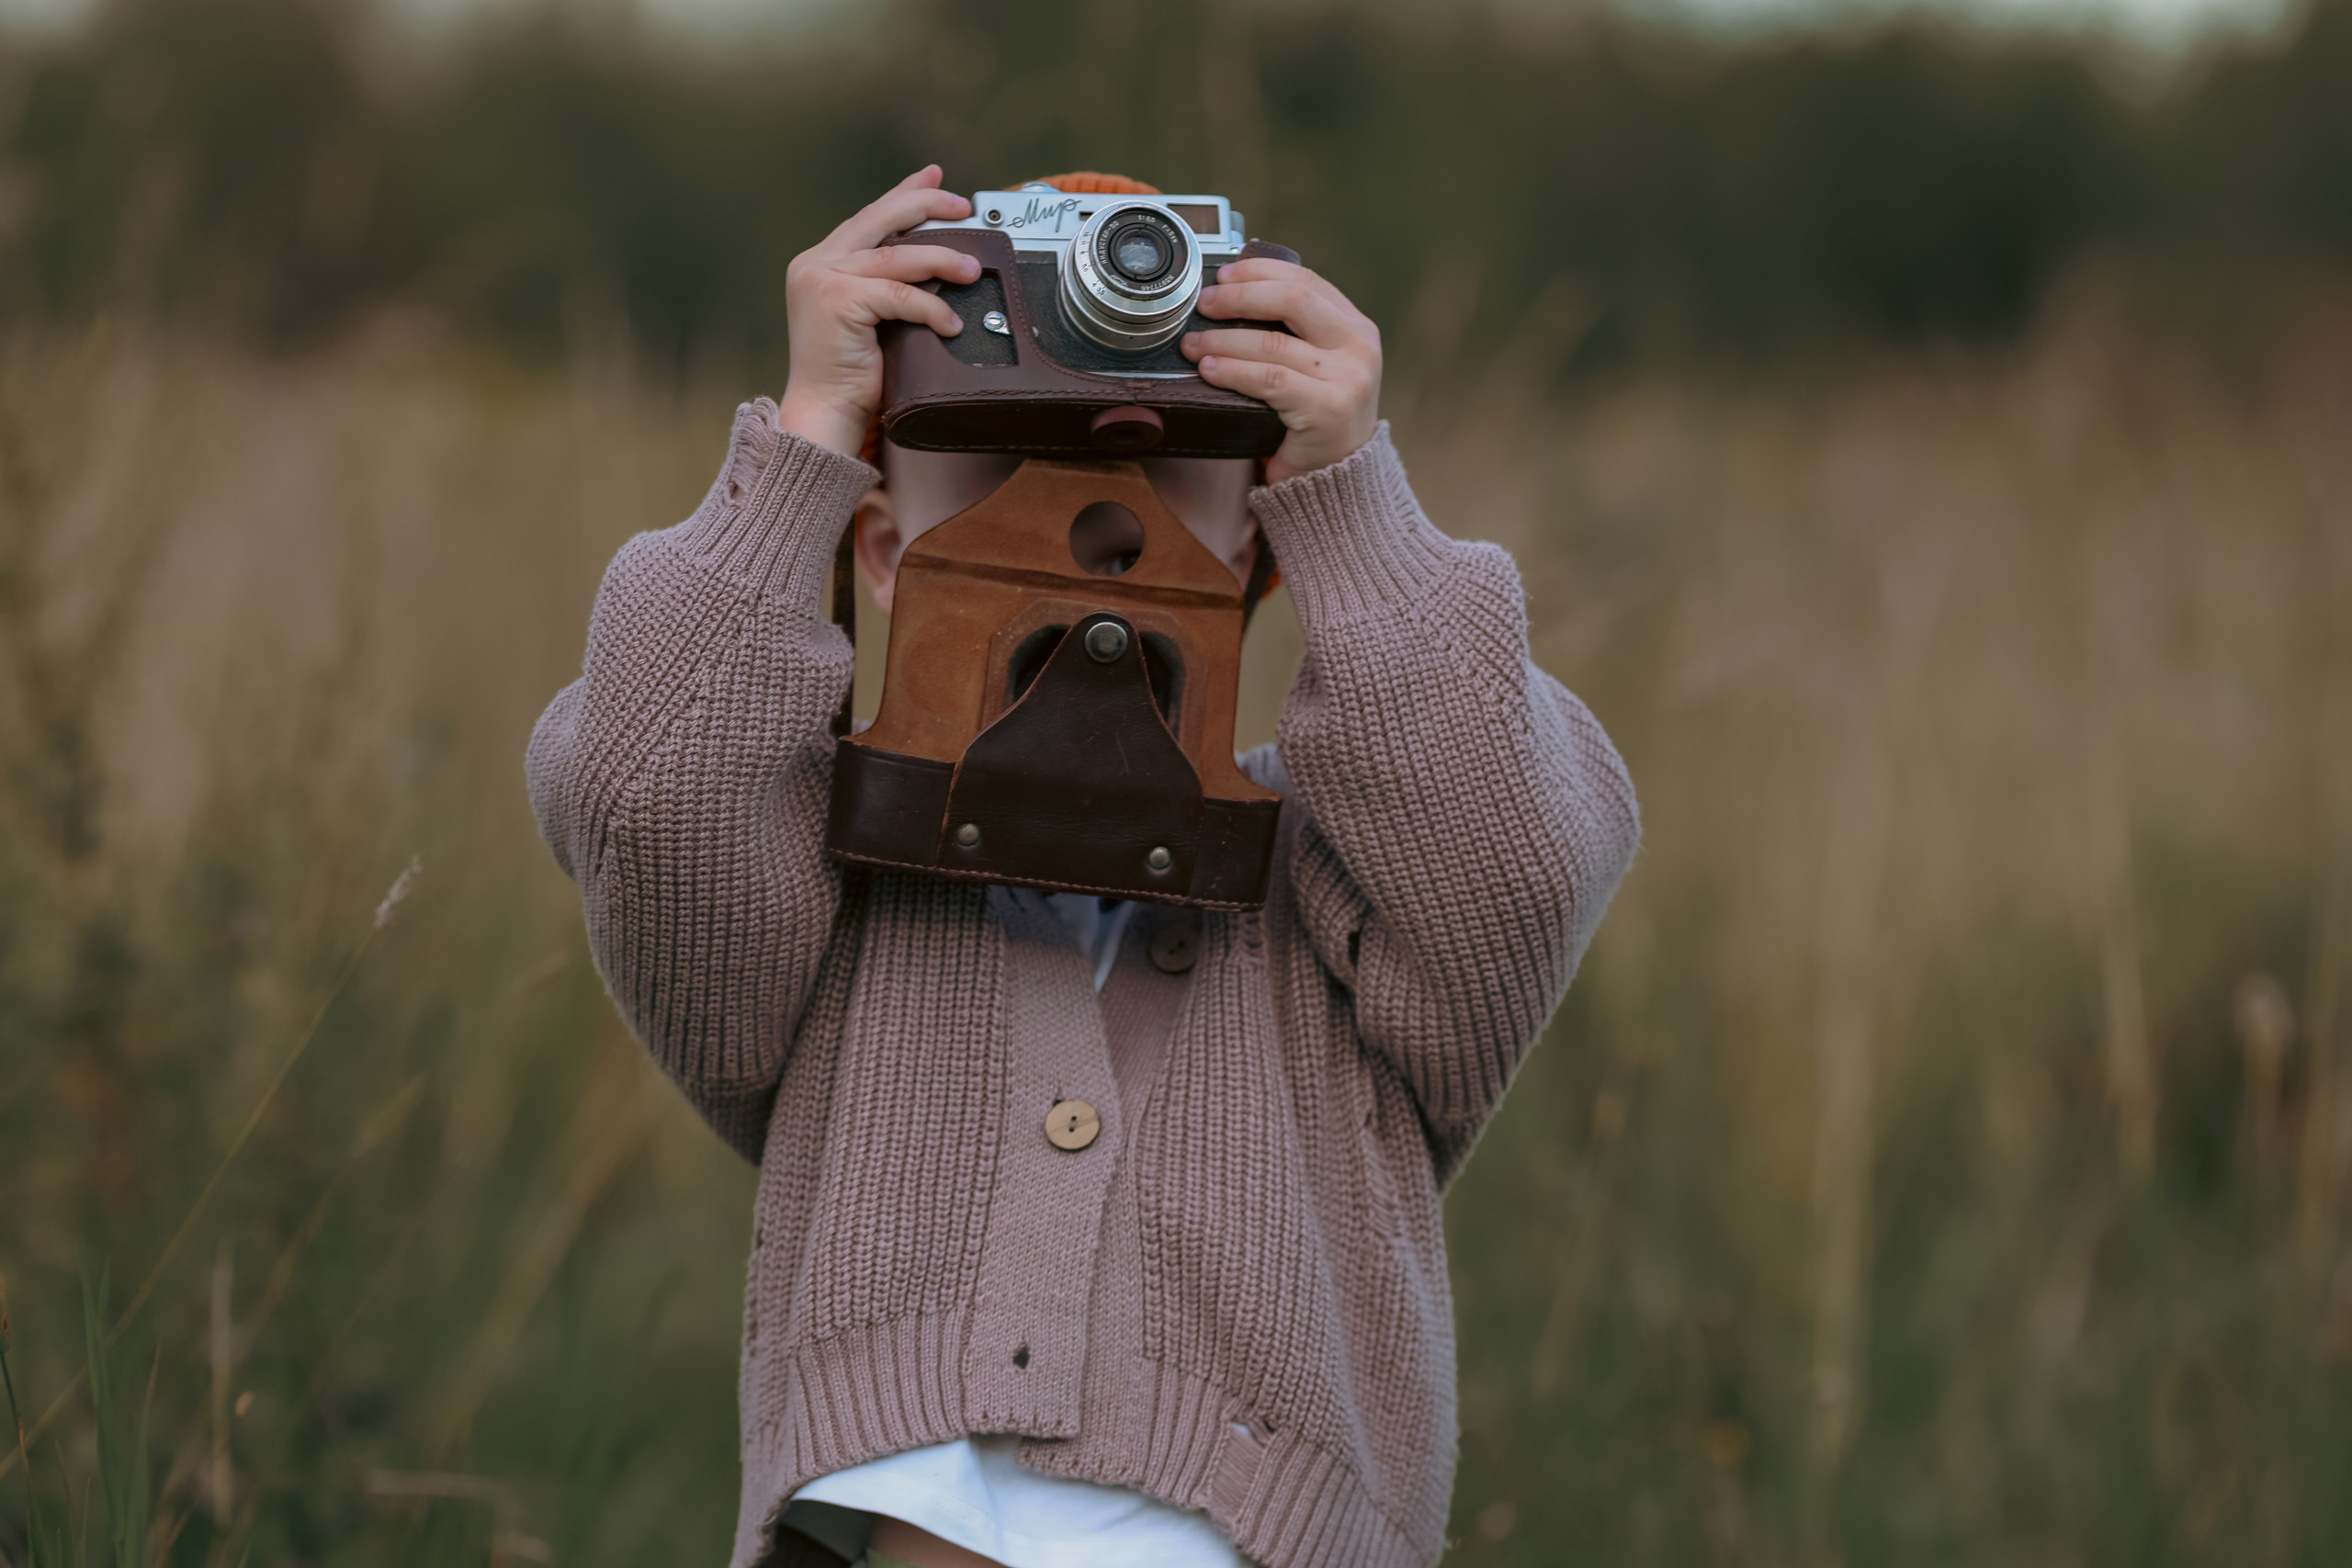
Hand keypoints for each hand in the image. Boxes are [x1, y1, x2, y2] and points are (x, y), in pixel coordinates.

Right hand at [774, 166, 977, 458]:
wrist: (822, 414)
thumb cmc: (849, 377)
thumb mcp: (871, 319)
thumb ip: (888, 287)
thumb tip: (935, 263)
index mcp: (820, 264)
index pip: (868, 219)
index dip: (904, 195)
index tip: (934, 178)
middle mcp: (816, 264)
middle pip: (879, 219)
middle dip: (925, 206)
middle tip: (962, 206)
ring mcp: (822, 279)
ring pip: (895, 257)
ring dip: (940, 260)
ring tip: (972, 269)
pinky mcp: (836, 301)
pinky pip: (898, 295)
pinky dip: (930, 307)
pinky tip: (950, 322)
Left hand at [1182, 259, 1381, 485]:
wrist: (1337, 479)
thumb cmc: (1316, 420)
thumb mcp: (1316, 366)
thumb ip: (1293, 334)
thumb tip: (1230, 297)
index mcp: (1355, 327)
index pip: (1306, 280)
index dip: (1260, 271)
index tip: (1224, 275)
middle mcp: (1358, 346)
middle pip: (1292, 299)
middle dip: (1239, 297)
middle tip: (1204, 303)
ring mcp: (1347, 377)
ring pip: (1272, 343)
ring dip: (1223, 340)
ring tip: (1193, 345)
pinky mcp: (1327, 407)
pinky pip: (1269, 380)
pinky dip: (1233, 371)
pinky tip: (1210, 370)